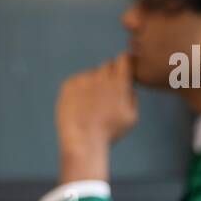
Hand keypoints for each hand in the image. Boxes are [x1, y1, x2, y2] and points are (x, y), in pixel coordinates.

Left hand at [55, 54, 138, 178]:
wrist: (82, 141)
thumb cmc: (109, 132)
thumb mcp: (131, 117)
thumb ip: (132, 95)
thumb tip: (128, 84)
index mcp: (119, 84)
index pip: (124, 59)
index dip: (125, 63)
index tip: (124, 70)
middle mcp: (101, 78)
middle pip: (108, 64)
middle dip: (110, 75)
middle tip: (107, 94)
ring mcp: (83, 80)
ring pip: (92, 74)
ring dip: (94, 83)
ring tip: (92, 106)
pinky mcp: (69, 85)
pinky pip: (78, 80)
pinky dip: (80, 90)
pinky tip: (81, 107)